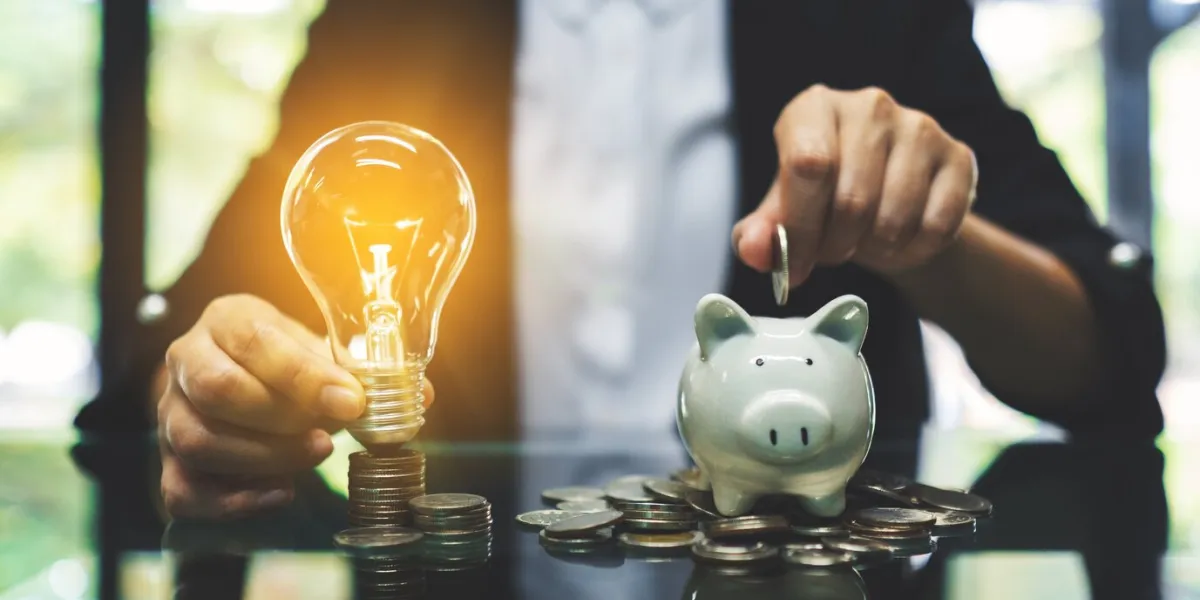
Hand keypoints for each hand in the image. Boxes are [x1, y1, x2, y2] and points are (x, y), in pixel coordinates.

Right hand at [157, 294, 434, 518]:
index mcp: (229, 320)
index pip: (256, 341)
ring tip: (313, 457)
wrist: (233, 374)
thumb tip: (418, 396)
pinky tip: (279, 492)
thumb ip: (360, 370)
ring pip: (199, 440)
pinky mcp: (167, 460)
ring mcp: (169, 412)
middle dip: (282, 420)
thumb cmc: (282, 360)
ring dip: (263, 458)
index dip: (304, 376)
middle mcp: (188, 360)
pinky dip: (233, 500)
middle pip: (219, 390)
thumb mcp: (318, 349)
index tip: (352, 401)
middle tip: (329, 437)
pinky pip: (183, 489)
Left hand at [733, 85, 978, 283]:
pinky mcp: (958, 156)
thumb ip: (759, 233)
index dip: (800, 228)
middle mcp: (869, 106)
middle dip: (835, 246)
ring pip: (894, 217)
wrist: (886, 197)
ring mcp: (919, 126)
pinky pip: (937, 225)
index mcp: (813, 108)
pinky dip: (914, 250)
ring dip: (875, 250)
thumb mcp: (782, 214)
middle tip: (831, 254)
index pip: (807, 166)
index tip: (795, 266)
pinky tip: (901, 241)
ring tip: (864, 243)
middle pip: (852, 200)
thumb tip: (753, 250)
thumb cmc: (823, 199)